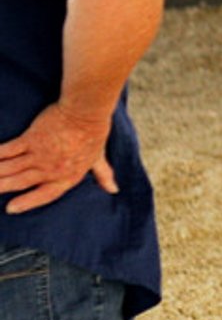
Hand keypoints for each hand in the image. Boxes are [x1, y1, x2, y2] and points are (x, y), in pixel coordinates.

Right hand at [0, 101, 117, 213]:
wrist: (86, 110)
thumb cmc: (93, 132)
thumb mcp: (98, 157)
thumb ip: (102, 174)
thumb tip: (113, 189)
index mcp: (68, 176)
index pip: (45, 195)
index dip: (28, 202)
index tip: (11, 209)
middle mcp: (51, 169)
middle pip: (21, 183)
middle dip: (1, 189)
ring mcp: (40, 156)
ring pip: (10, 169)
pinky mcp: (31, 140)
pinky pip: (7, 151)